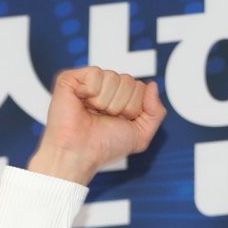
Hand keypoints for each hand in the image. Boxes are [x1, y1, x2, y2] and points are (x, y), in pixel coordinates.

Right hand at [28, 67, 166, 184]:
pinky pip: (95, 73)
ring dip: (106, 102)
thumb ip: (156, 112)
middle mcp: (106, 87)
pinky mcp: (71, 78)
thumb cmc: (106, 146)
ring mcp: (88, 81)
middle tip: (104, 117)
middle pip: (129, 81)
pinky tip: (82, 102)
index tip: (119, 121)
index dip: (134, 108)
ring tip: (93, 112)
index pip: (141, 87)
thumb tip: (153, 85)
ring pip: (113, 76)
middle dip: (121, 105)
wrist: (81, 153)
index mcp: (121, 97)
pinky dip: (91, 92)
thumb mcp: (141, 135)